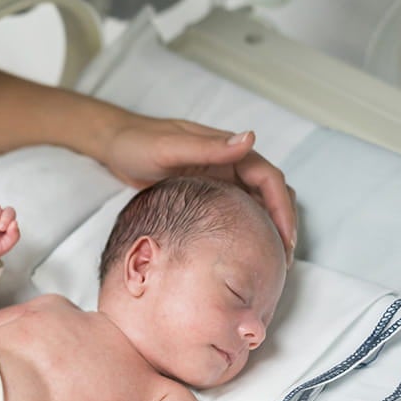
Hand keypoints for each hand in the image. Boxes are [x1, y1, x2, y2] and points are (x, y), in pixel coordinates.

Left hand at [102, 115, 297, 262]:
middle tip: (282, 260)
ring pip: (257, 205)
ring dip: (268, 229)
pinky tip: (241, 254)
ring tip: (269, 262)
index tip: (285, 239)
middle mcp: (229, 164)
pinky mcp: (208, 194)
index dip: (282, 208)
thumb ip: (209, 146)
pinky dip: (246, 230)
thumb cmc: (138, 143)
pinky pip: (236, 212)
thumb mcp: (170, 146)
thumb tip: (251, 139)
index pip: (269, 178)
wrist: (116, 148)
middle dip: (282, 224)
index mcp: (227, 150)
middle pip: (270, 194)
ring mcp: (220, 180)